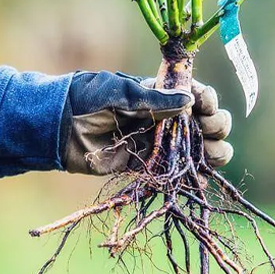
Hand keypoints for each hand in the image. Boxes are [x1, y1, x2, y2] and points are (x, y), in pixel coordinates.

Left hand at [59, 71, 232, 174]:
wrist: (58, 127)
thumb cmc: (88, 99)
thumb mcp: (122, 93)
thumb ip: (156, 100)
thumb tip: (190, 101)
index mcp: (162, 94)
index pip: (197, 96)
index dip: (208, 101)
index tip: (205, 106)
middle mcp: (167, 118)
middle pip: (207, 123)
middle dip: (216, 127)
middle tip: (207, 131)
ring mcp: (160, 143)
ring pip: (199, 149)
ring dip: (213, 153)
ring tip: (210, 157)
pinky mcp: (149, 166)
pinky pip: (178, 172)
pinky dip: (193, 178)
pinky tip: (200, 180)